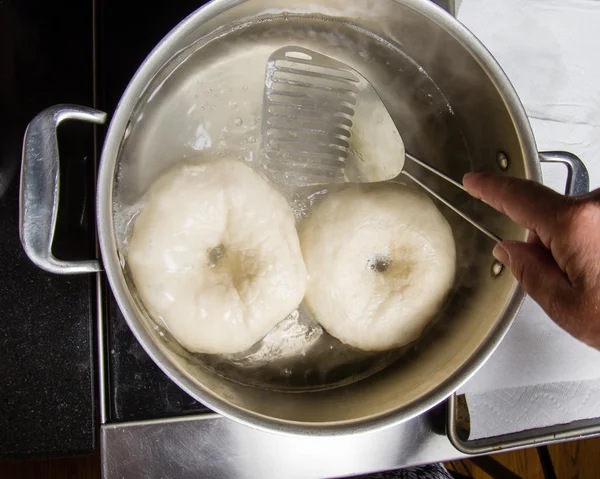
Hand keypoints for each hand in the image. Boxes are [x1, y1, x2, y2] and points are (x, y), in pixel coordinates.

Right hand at [463, 172, 599, 349]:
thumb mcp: (567, 307)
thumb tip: (510, 251)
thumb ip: (529, 272)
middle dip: (552, 242)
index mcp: (577, 225)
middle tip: (574, 281)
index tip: (476, 181)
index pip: (520, 198)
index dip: (492, 189)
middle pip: (556, 214)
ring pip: (584, 218)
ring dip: (583, 243)